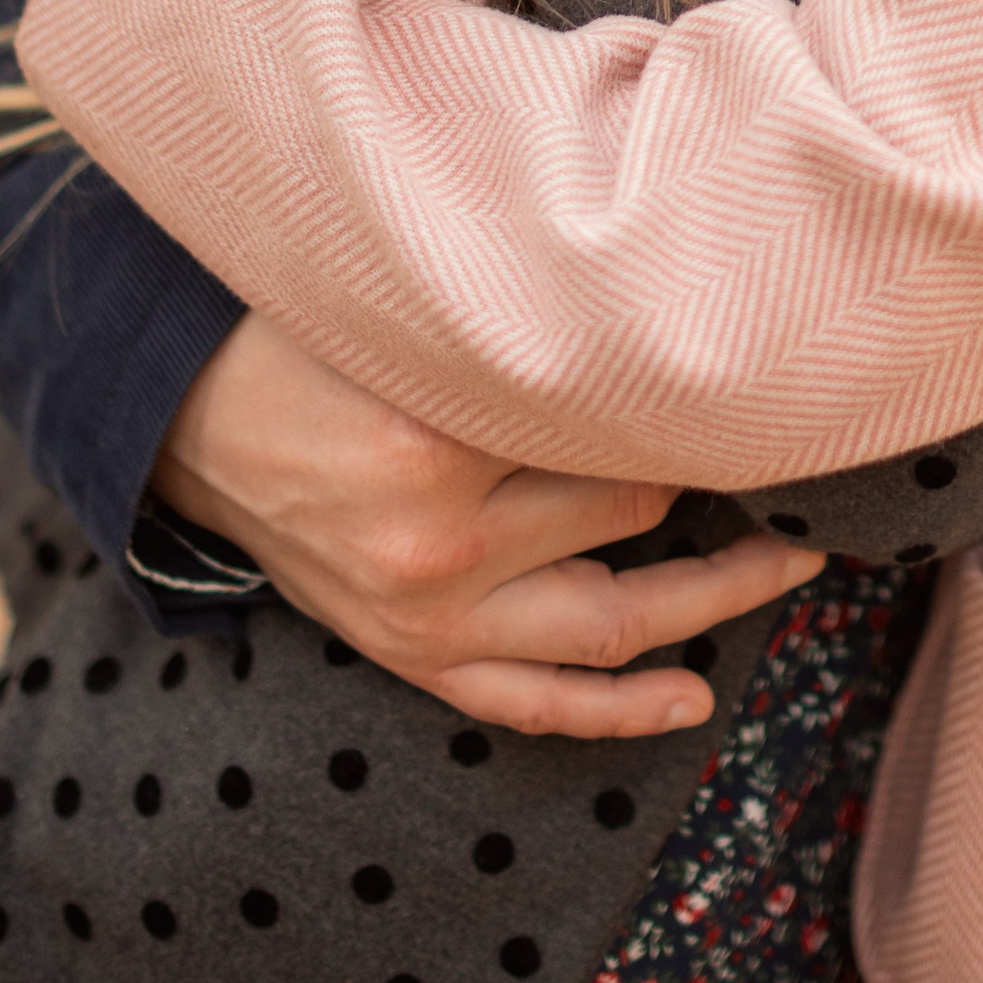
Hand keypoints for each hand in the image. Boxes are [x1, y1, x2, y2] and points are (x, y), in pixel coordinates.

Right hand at [151, 310, 819, 733]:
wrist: (183, 417)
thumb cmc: (302, 332)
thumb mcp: (399, 299)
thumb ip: (510, 301)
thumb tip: (650, 271)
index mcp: (436, 430)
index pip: (615, 419)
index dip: (694, 391)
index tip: (762, 362)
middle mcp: (437, 538)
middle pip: (629, 508)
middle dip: (716, 473)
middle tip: (798, 441)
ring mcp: (426, 615)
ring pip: (611, 620)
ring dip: (716, 595)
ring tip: (799, 558)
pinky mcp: (412, 657)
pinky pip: (533, 703)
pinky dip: (618, 711)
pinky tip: (696, 698)